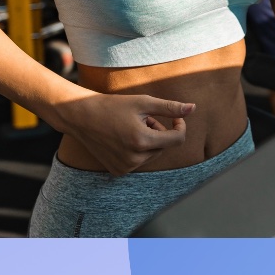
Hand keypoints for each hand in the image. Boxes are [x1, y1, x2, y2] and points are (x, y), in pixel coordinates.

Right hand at [58, 93, 193, 176]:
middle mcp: (135, 159)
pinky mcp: (118, 171)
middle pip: (164, 146)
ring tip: (131, 126)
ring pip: (152, 154)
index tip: (175, 116)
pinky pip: (139, 161)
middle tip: (142, 118)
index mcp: (142, 141)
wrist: (81, 117)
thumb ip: (169, 107)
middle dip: (158, 131)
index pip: (177, 139)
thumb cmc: (112, 106)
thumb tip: (193, 108)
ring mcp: (126, 168)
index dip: (180, 125)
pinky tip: (122, 138)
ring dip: (148, 140)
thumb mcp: (143, 102)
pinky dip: (138, 150)